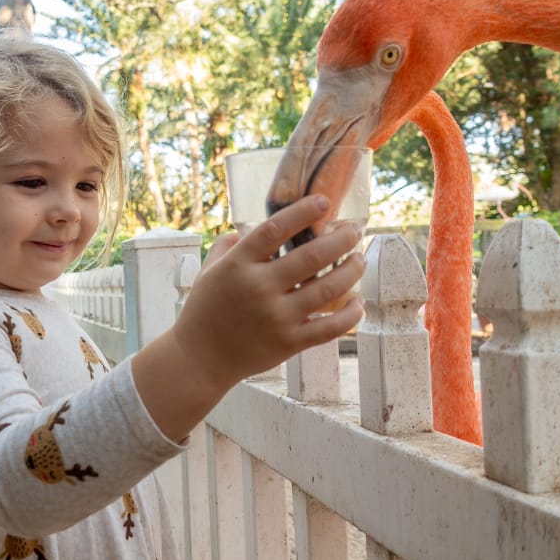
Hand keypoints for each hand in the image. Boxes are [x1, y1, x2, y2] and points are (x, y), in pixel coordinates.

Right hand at [172, 194, 364, 387]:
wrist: (200, 357)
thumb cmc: (204, 309)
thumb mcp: (208, 270)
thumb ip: (227, 246)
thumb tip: (245, 229)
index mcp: (238, 264)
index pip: (275, 229)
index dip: (302, 212)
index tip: (324, 201)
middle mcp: (259, 287)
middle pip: (312, 256)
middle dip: (341, 239)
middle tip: (355, 231)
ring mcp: (276, 317)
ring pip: (328, 289)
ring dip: (351, 271)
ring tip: (360, 260)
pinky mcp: (289, 343)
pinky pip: (330, 328)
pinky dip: (350, 315)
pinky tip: (358, 303)